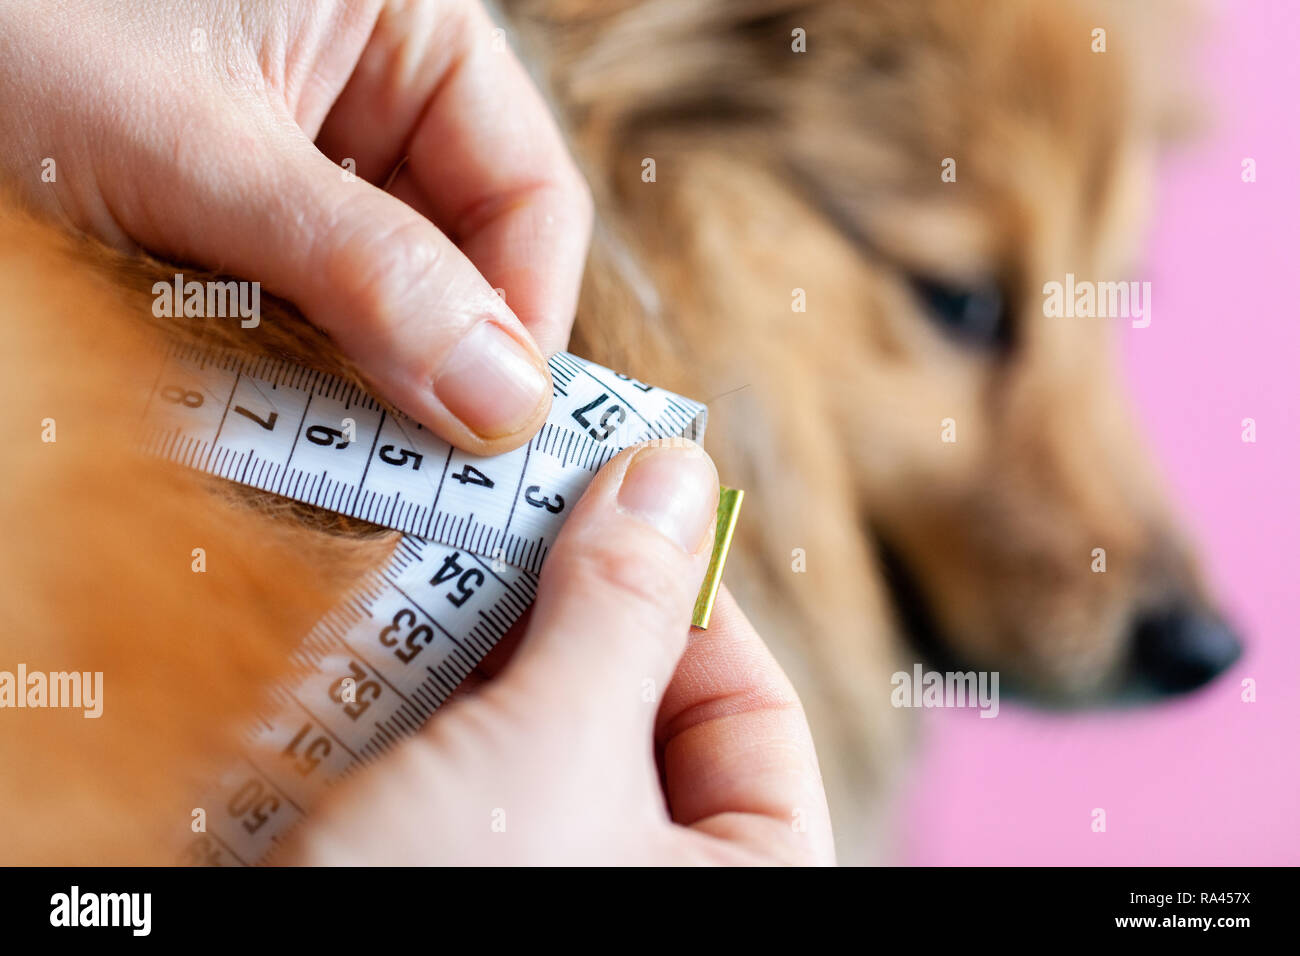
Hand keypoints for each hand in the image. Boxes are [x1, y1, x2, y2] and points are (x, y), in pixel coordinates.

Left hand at [0, 0, 591, 452]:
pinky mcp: (250, 218)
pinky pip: (315, 312)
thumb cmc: (12, 32)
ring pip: (394, 299)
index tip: (492, 431)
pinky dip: (298, 372)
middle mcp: (375, 93)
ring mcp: (312, 159)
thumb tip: (503, 400)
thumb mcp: (201, 153)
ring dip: (363, 381)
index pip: (529, 193)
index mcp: (406, 29)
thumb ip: (365, 271)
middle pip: (469, 258)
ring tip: (322, 448)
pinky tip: (266, 409)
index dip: (524, 318)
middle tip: (411, 470)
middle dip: (439, 363)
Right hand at [283, 441, 834, 864]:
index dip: (684, 592)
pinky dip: (405, 711)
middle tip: (493, 513)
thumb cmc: (443, 911)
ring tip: (409, 581)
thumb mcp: (550, 751)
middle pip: (628, 708)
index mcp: (744, 879)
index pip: (748, 709)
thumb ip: (620, 606)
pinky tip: (355, 662)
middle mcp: (644, 879)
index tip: (611, 502)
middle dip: (550, 614)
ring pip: (522, 733)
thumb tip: (671, 474)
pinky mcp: (441, 872)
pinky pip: (445, 771)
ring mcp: (542, 877)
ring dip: (458, 655)